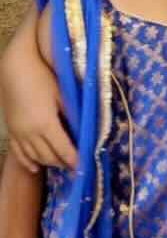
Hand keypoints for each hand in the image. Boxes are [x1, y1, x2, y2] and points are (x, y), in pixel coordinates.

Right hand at [0, 49, 75, 172]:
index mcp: (46, 124)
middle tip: (77, 168)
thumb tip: (85, 131)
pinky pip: (18, 153)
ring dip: (50, 163)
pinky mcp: (11, 131)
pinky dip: (28, 162)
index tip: (85, 168)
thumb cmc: (42, 78)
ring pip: (35, 157)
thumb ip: (72, 115)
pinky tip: (36, 168)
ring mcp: (18, 133)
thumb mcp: (62, 96)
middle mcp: (30, 133)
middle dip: (64, 164)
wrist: (15, 69)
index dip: (75, 160)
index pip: (64, 150)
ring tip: (62, 165)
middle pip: (50, 157)